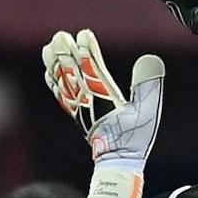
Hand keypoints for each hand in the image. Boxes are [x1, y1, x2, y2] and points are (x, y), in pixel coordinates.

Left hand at [41, 29, 165, 197]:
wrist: (118, 163)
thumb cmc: (134, 138)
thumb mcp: (148, 111)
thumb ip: (148, 84)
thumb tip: (149, 58)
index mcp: (104, 97)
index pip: (92, 68)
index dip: (87, 51)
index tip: (83, 34)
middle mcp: (88, 101)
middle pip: (72, 72)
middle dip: (65, 53)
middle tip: (59, 36)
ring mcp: (80, 109)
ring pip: (63, 82)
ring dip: (55, 64)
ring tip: (48, 48)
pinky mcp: (78, 117)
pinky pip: (62, 96)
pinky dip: (54, 83)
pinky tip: (50, 73)